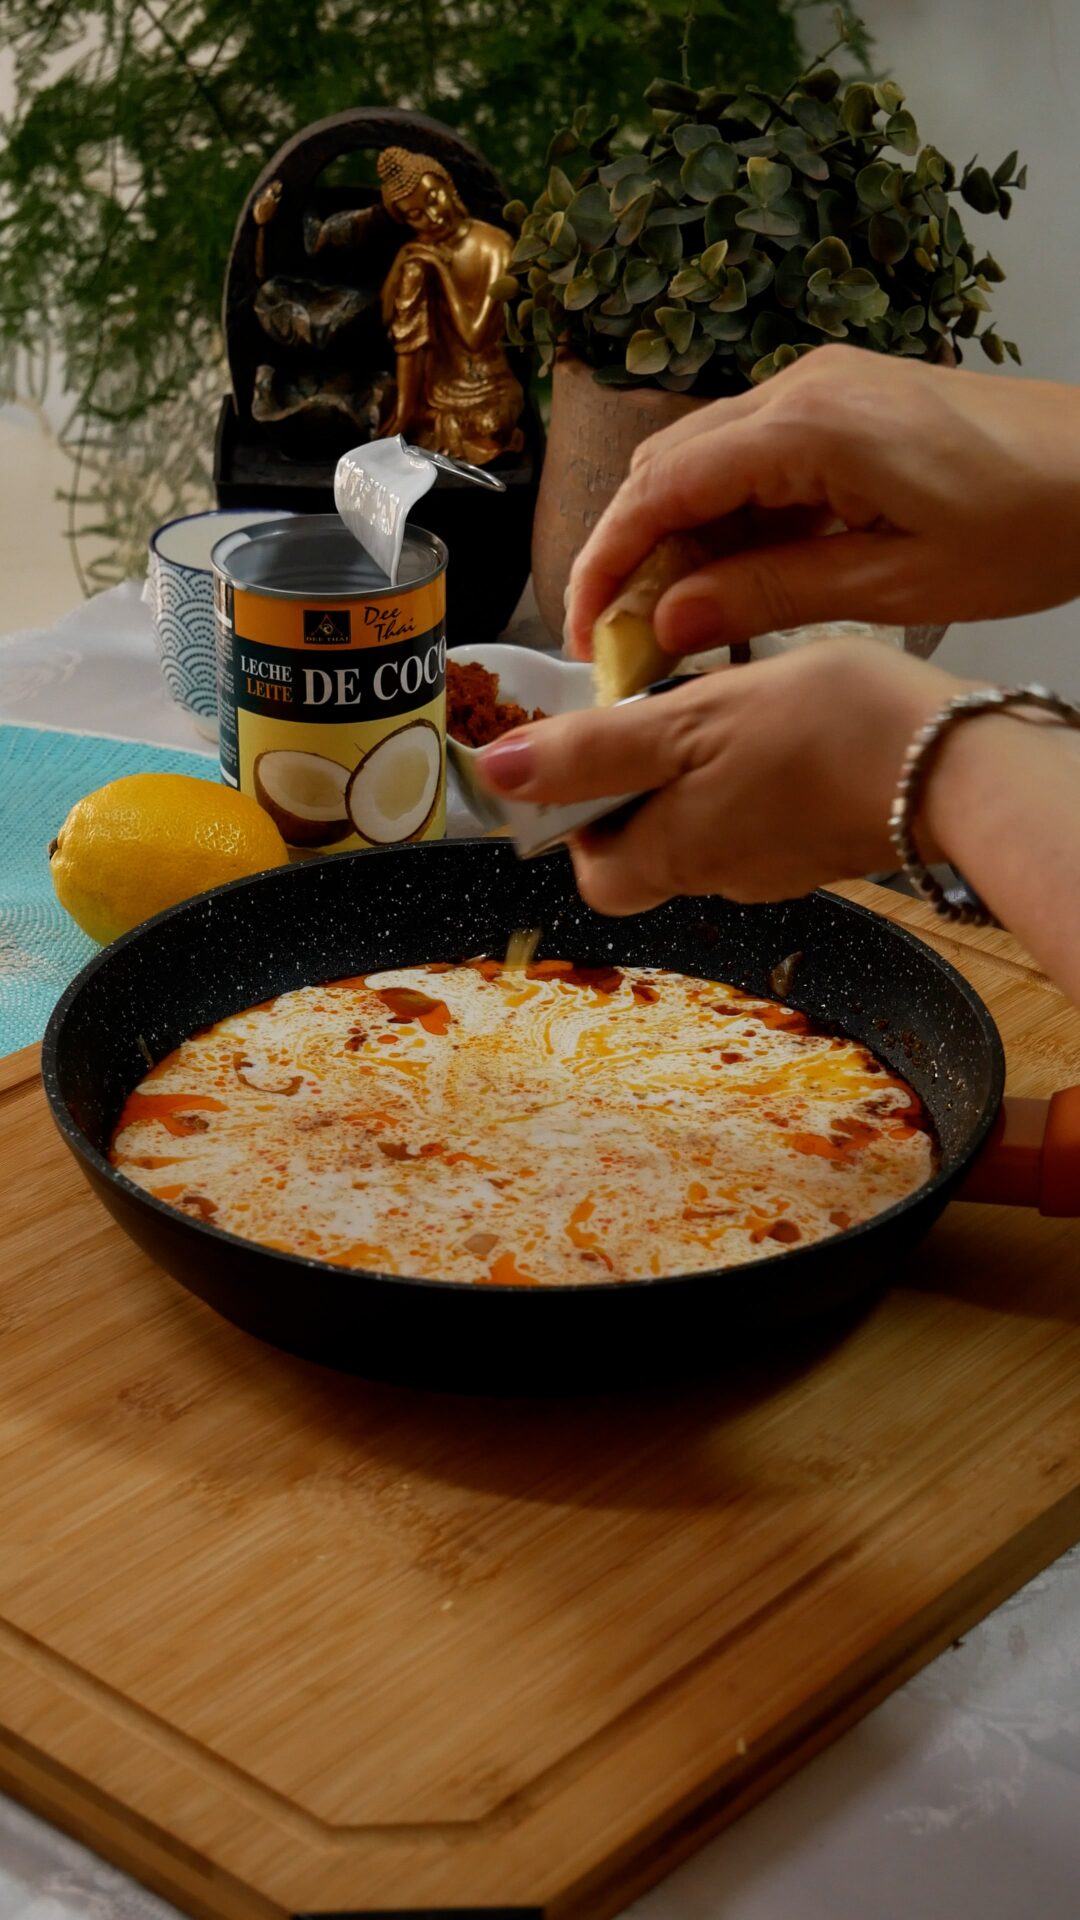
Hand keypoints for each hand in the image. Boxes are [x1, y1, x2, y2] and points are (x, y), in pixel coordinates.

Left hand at [479, 638, 961, 914]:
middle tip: (663, 717)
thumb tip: (496, 773)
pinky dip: (752, 778)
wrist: (956, 763)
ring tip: (727, 713)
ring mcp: (773, 867)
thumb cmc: (826, 732)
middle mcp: (717, 877)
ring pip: (702, 829)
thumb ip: (592, 753)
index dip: (575, 817)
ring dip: (697, 775)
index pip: (590, 870)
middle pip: (643, 850)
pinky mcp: (818, 846)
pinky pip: (759, 818)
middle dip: (639, 788)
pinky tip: (780, 734)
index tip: (590, 754)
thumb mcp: (688, 722)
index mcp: (672, 853)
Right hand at [565, 346, 1079, 659]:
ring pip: (701, 463)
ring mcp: (820, 389)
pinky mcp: (841, 405)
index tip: (583, 631)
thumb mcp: (897, 585)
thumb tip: (668, 620)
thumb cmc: (1030, 523)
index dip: (605, 562)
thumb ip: (771, 593)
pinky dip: (724, 522)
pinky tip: (731, 583)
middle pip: (665, 468)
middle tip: (618, 644)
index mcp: (808, 424)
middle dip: (627, 555)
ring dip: (673, 541)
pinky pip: (750, 461)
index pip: (661, 489)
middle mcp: (799, 388)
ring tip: (669, 628)